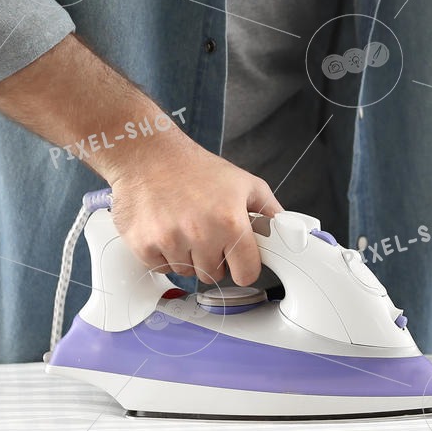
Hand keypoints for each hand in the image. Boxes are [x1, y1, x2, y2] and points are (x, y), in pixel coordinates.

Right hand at [103, 134, 280, 286]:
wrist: (149, 155)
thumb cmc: (196, 168)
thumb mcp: (245, 183)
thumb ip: (269, 211)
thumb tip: (287, 231)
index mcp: (231, 222)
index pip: (247, 273)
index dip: (244, 268)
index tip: (239, 261)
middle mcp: (201, 234)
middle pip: (214, 275)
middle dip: (213, 259)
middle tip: (207, 233)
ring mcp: (170, 241)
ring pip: (187, 273)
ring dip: (188, 257)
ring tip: (185, 227)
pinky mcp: (144, 244)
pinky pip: (161, 268)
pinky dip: (164, 255)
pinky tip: (167, 230)